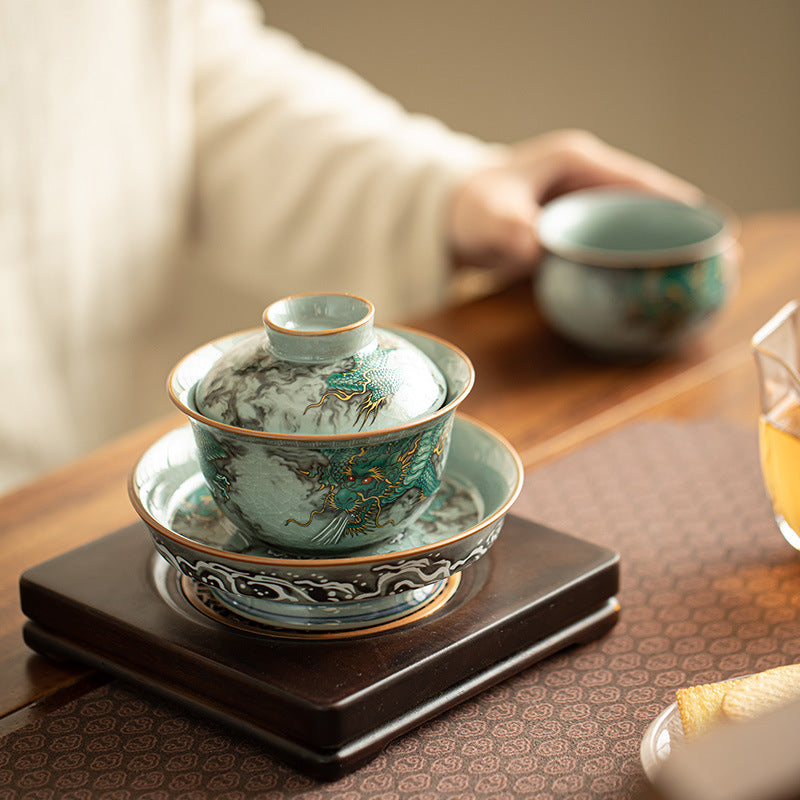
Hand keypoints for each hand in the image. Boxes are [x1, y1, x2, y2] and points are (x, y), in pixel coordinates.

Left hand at [447, 129, 704, 273]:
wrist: (448, 221)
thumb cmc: (468, 209)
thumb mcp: (487, 216)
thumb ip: (509, 229)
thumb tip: (533, 250)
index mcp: (578, 163)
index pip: (641, 184)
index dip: (678, 210)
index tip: (706, 237)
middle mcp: (588, 181)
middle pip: (648, 208)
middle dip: (678, 236)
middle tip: (714, 267)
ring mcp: (583, 207)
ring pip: (633, 230)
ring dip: (658, 253)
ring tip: (694, 283)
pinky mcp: (576, 232)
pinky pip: (612, 248)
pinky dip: (631, 265)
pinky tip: (647, 292)